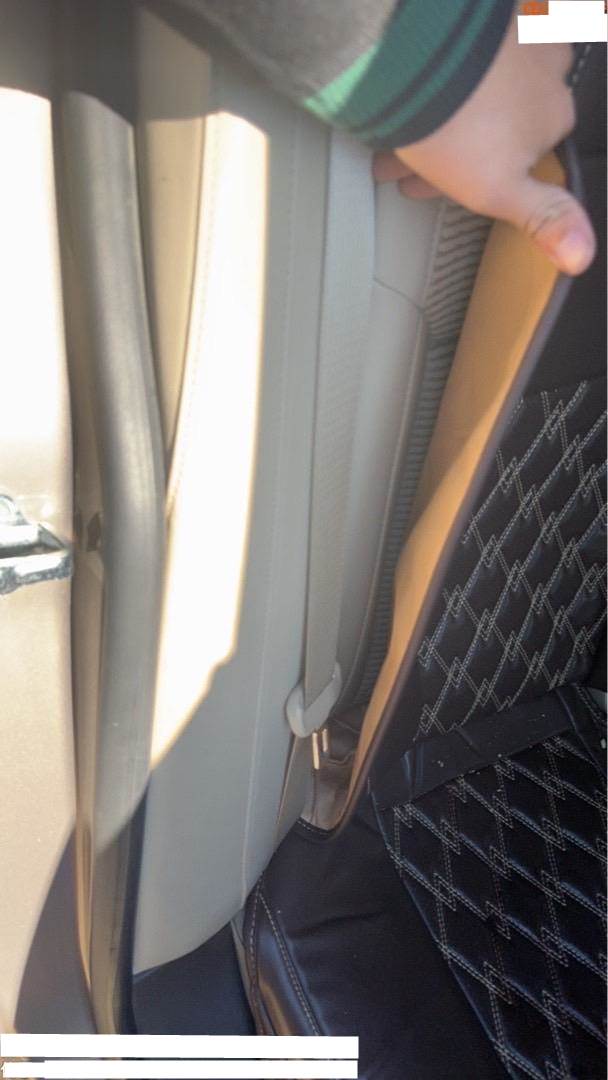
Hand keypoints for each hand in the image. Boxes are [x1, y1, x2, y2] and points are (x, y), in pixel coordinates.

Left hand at [373, 16, 594, 275]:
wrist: (420, 58)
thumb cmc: (460, 127)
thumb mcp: (500, 190)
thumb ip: (544, 218)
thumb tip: (582, 255)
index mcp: (554, 115)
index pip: (522, 157)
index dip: (476, 180)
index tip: (438, 190)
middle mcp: (543, 71)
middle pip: (493, 124)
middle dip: (448, 152)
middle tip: (402, 167)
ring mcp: (513, 40)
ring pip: (470, 94)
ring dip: (434, 121)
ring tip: (390, 140)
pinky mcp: (479, 21)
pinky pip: (456, 60)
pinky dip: (432, 86)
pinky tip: (403, 100)